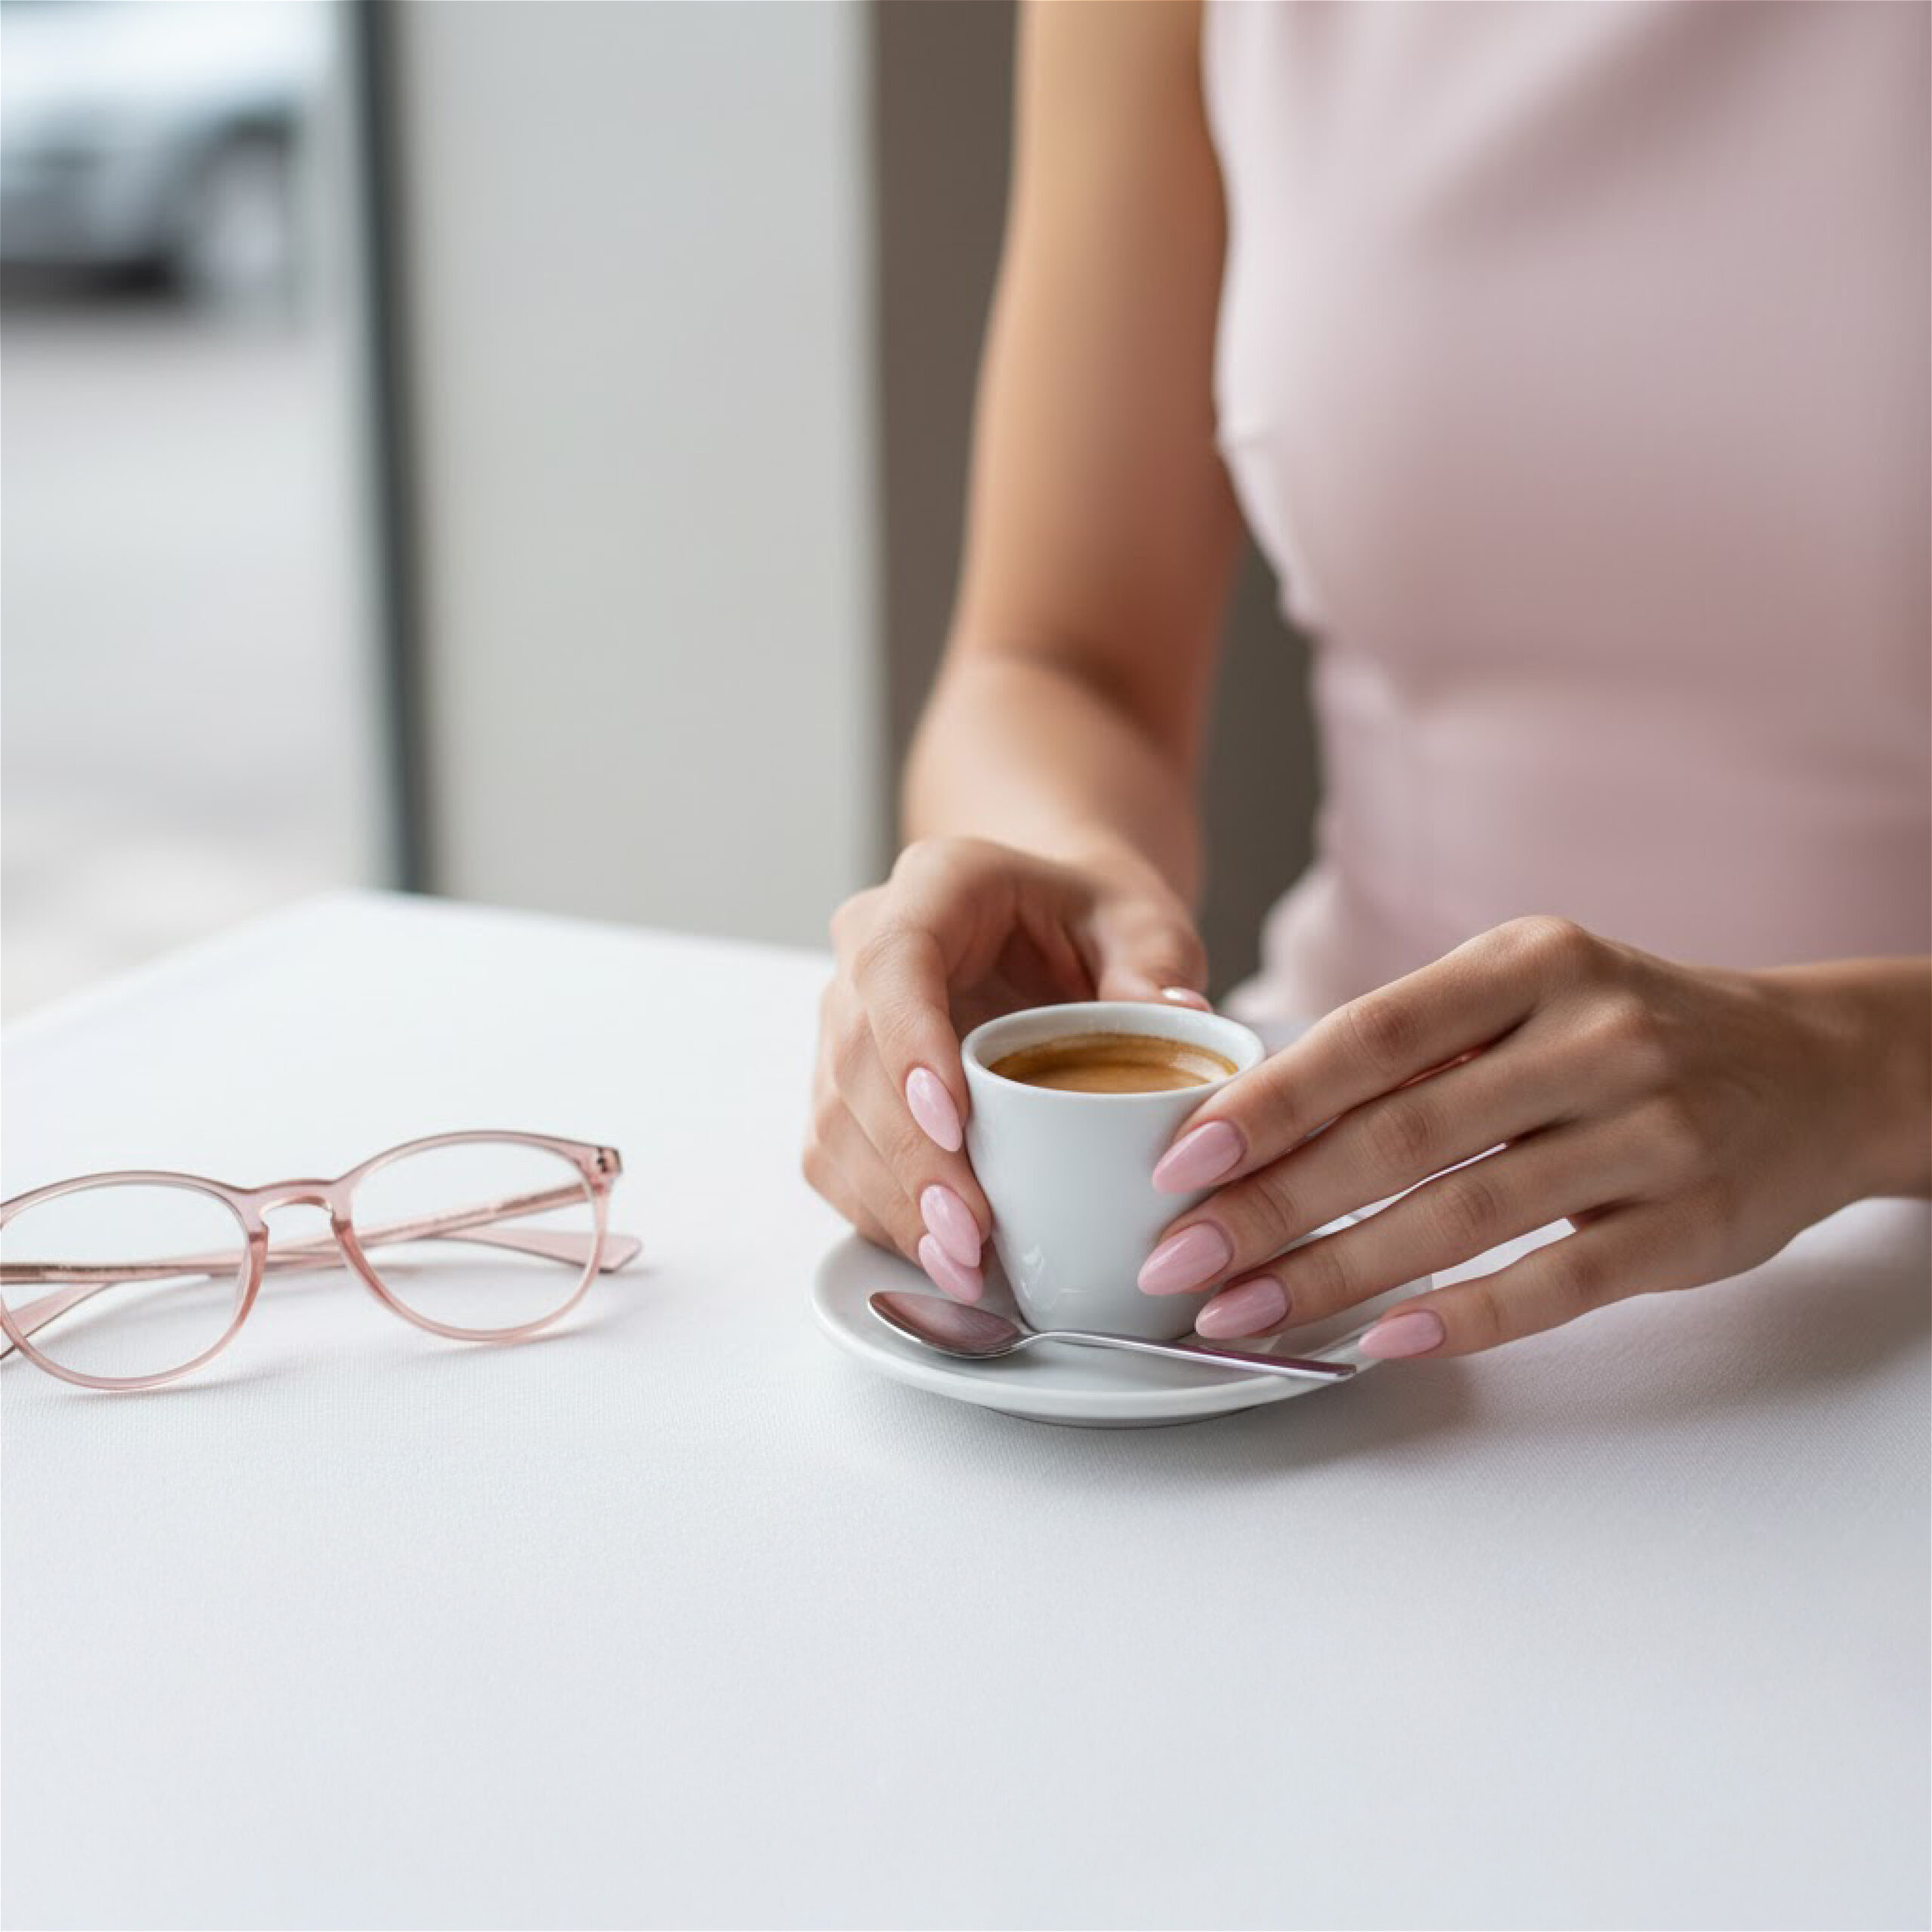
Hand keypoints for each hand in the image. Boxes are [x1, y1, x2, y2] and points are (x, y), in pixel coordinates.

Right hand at [805, 836, 1208, 1298]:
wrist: (1054, 928)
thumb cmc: (1095, 918)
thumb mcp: (1145, 919)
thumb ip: (1157, 961)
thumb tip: (1180, 1017)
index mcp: (935, 887)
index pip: (895, 962)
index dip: (911, 1046)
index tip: (954, 1123)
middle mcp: (868, 950)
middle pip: (858, 1058)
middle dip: (910, 1157)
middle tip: (971, 1234)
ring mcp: (846, 1025)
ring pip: (838, 1120)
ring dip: (895, 1204)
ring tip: (965, 1269)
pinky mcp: (846, 1091)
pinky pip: (840, 1162)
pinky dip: (888, 1218)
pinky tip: (944, 1262)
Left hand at [1137, 916, 1927, 1357]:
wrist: (1817, 1067)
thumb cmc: (1626, 1029)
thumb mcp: (1529, 991)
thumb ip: (1415, 1046)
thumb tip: (1254, 1119)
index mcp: (1530, 963)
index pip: (1373, 1034)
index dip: (1269, 1103)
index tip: (1179, 1163)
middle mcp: (1592, 1035)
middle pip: (1401, 1134)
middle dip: (1273, 1206)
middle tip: (1179, 1259)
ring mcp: (1650, 1130)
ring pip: (1465, 1214)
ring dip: (1338, 1273)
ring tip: (1243, 1313)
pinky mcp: (1690, 1223)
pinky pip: (1556, 1281)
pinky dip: (1460, 1317)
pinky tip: (1377, 1341)